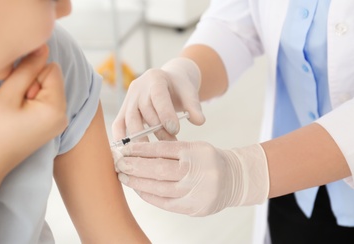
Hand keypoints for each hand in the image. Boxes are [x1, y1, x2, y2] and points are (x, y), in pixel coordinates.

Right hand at [0, 44, 67, 176]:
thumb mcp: (8, 94)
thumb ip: (28, 68)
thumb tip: (44, 46)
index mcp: (57, 109)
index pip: (52, 69)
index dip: (31, 74)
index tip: (16, 92)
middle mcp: (64, 117)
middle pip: (52, 80)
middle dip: (31, 84)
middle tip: (13, 104)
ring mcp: (58, 124)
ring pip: (46, 90)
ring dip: (29, 93)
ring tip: (14, 112)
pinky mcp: (49, 127)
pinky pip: (44, 103)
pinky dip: (30, 103)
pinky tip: (17, 116)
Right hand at [112, 57, 205, 141]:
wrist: (167, 82)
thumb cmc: (178, 88)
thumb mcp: (189, 92)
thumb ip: (194, 106)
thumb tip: (199, 121)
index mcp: (155, 78)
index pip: (158, 96)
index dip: (165, 114)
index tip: (175, 129)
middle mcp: (138, 87)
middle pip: (144, 110)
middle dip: (158, 129)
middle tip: (171, 142)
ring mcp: (128, 99)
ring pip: (130, 119)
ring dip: (142, 137)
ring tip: (156, 150)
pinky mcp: (123, 110)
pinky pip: (118, 124)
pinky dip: (121, 137)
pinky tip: (129, 151)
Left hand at [114, 141, 268, 215]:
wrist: (234, 179)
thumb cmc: (208, 160)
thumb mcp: (194, 147)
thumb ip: (170, 150)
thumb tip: (138, 153)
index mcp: (196, 152)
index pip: (162, 150)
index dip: (140, 149)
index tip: (125, 149)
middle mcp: (197, 172)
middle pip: (159, 169)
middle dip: (134, 166)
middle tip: (118, 163)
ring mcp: (196, 192)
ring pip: (160, 188)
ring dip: (137, 182)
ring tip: (123, 176)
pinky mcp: (194, 207)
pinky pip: (166, 203)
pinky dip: (149, 196)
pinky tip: (138, 189)